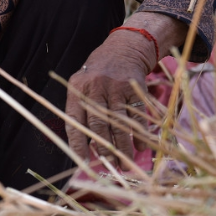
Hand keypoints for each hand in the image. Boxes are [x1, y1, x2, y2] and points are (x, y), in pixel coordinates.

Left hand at [65, 31, 152, 165]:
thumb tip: (86, 147)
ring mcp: (115, 88)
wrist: (123, 49)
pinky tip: (141, 148)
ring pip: (118, 123)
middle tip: (111, 166)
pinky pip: (137, 116)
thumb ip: (81, 111)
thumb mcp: (82, 86)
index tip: (83, 162)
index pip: (74, 121)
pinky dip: (140, 134)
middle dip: (104, 149)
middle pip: (98, 125)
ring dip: (123, 147)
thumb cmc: (97, 74)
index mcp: (77, 90)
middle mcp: (94, 88)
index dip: (77, 143)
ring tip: (126, 164)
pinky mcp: (134, 88)